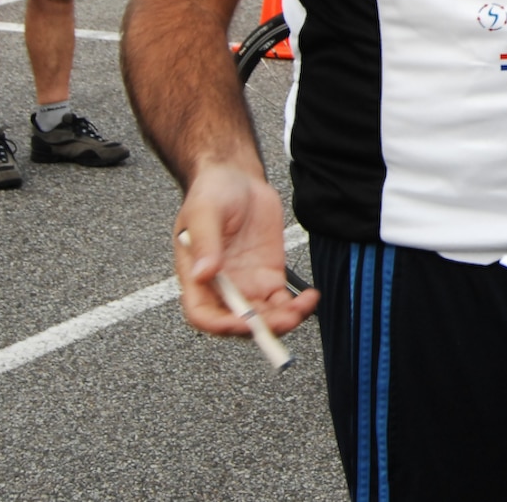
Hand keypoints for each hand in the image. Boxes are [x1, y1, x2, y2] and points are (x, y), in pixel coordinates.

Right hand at [174, 164, 317, 337]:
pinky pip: (282, 301)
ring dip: (282, 321)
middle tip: (283, 320)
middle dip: (261, 328)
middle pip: (238, 322)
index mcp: (196, 278)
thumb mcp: (204, 212)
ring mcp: (246, 284)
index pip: (203, 315)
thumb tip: (203, 275)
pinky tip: (310, 298)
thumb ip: (204, 244)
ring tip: (301, 309)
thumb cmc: (211, 193)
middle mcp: (221, 288)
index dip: (222, 325)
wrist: (237, 178)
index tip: (244, 323)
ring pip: (264, 316)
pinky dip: (297, 306)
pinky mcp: (269, 275)